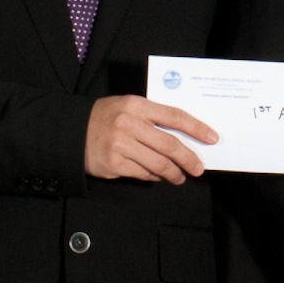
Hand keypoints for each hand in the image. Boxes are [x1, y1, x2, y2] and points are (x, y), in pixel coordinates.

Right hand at [85, 96, 213, 184]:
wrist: (71, 132)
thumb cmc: (105, 118)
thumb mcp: (127, 107)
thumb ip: (152, 117)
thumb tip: (183, 135)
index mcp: (136, 105)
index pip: (174, 116)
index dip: (197, 128)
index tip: (212, 137)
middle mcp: (129, 124)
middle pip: (169, 144)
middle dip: (189, 158)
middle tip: (198, 167)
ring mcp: (121, 145)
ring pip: (158, 163)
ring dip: (174, 173)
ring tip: (180, 177)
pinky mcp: (114, 164)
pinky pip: (143, 173)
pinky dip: (154, 176)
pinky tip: (158, 176)